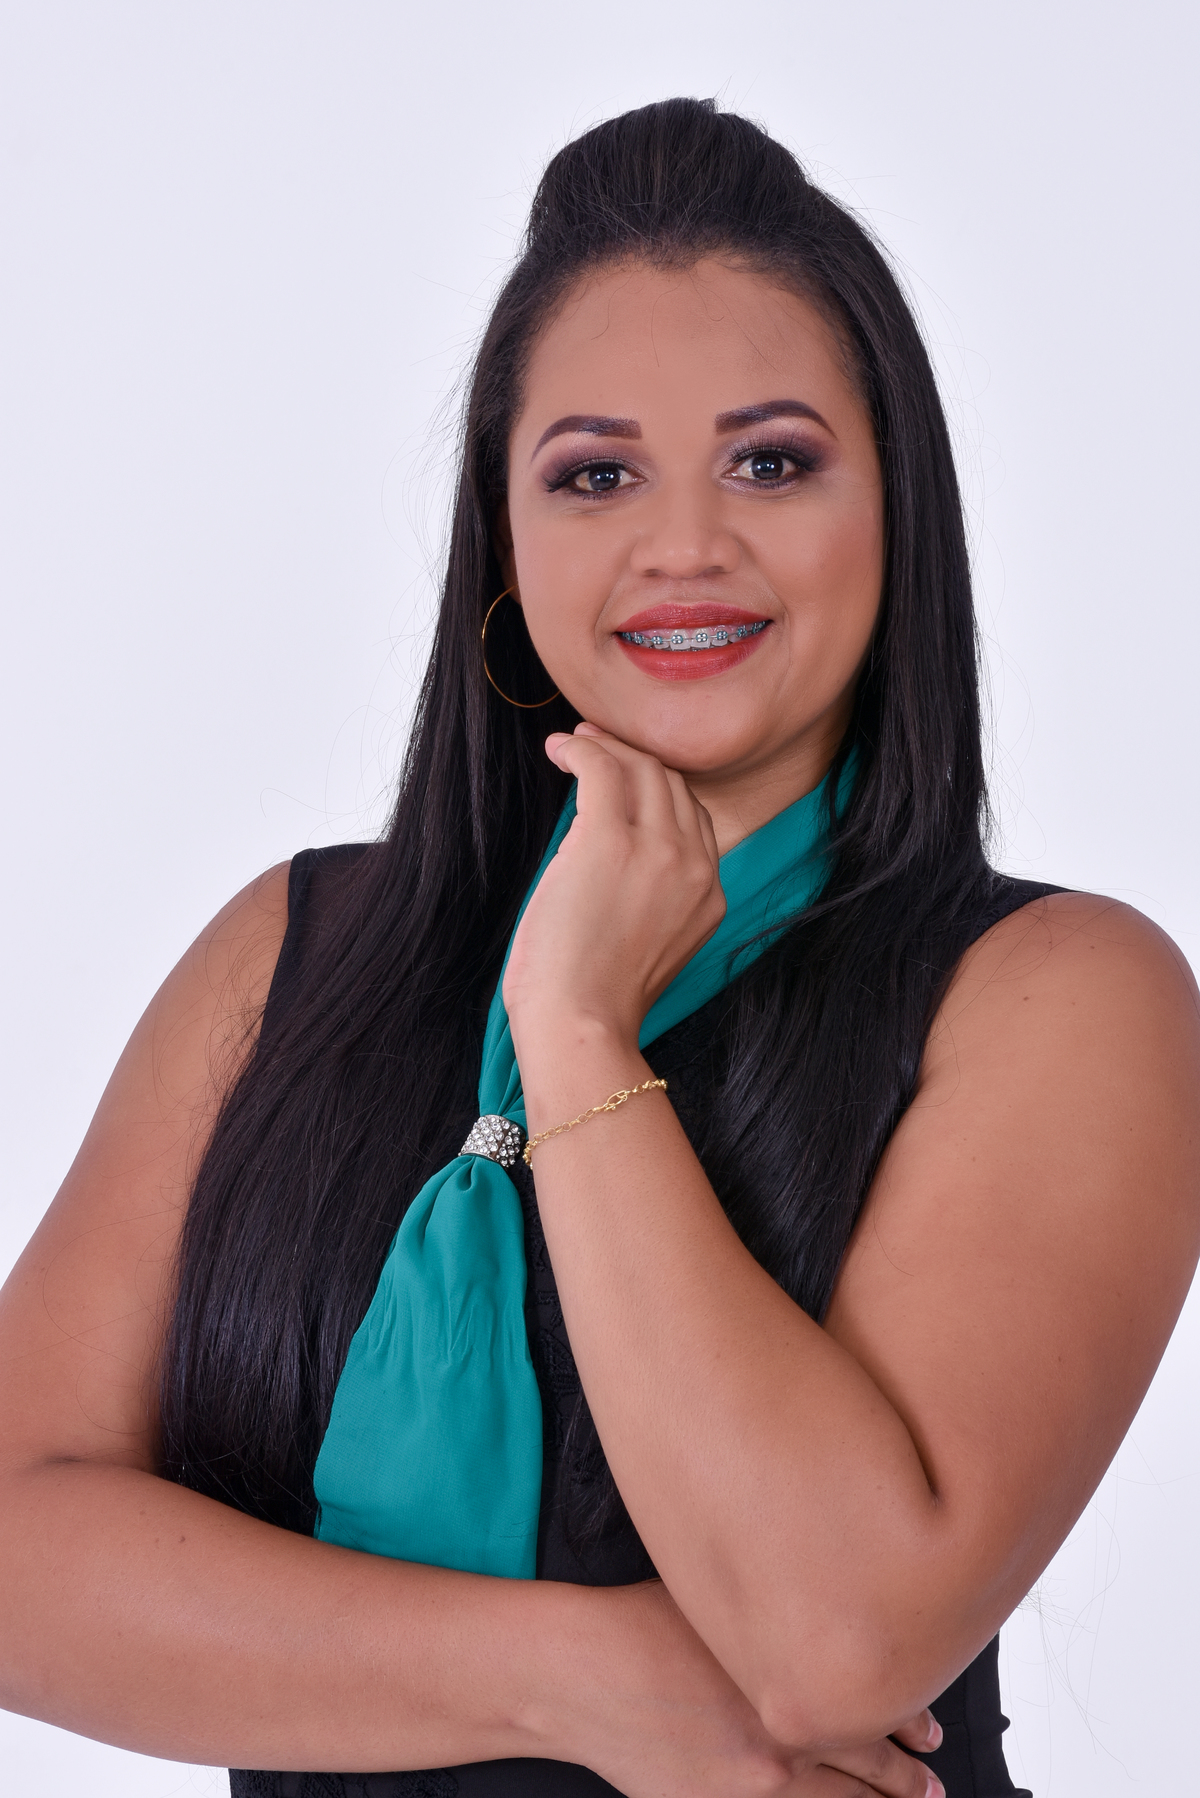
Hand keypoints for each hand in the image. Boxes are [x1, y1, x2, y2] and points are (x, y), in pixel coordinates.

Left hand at [503, 725, 724, 1055]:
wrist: (581, 1024)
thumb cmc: (596, 998)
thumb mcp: (651, 943)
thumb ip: (652, 896)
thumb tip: (611, 847)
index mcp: (710, 895)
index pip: (692, 816)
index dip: (657, 787)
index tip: (624, 774)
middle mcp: (696, 865)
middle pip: (671, 783)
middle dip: (632, 757)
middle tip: (594, 745)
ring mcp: (658, 850)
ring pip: (641, 767)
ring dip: (604, 746)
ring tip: (573, 744)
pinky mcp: (609, 839)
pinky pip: (601, 768)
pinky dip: (579, 749)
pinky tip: (559, 750)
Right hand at [549, 1581, 942, 1797]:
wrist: (581, 1672)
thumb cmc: (643, 1622)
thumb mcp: (726, 1607)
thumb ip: (782, 1623)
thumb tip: (828, 1624)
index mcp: (789, 1680)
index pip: (878, 1710)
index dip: (911, 1722)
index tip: (927, 1729)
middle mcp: (781, 1741)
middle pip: (871, 1771)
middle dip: (907, 1780)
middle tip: (928, 1784)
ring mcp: (751, 1787)